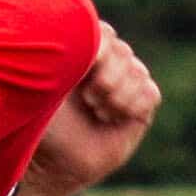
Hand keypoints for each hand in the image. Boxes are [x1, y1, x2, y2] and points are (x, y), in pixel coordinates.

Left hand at [29, 23, 160, 195]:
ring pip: (138, 72)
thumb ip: (66, 55)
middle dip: (107, 76)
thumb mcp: (48, 83)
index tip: (84, 70)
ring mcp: (124, 87)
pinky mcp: (140, 110)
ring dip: (118, 94)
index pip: (105, 33)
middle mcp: (106, 66)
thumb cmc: (44, 121)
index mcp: (83, 52)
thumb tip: (87, 39)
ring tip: (97, 110)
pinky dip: (134, 104)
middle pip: (123, 52)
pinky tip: (114, 117)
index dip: (100, 48)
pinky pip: (151, 93)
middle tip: (88, 99)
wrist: (56, 161)